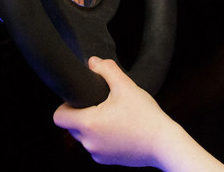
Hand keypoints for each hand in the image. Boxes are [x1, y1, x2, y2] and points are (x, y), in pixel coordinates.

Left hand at [53, 57, 180, 168]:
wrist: (164, 144)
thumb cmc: (146, 116)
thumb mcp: (125, 86)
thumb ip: (106, 69)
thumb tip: (92, 62)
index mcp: (88, 124)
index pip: (59, 116)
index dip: (66, 104)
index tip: (82, 97)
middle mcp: (88, 142)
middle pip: (71, 125)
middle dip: (81, 113)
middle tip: (101, 103)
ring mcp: (97, 154)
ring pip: (84, 136)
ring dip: (92, 126)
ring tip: (113, 116)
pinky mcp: (107, 160)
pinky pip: (96, 146)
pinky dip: (103, 137)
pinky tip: (120, 128)